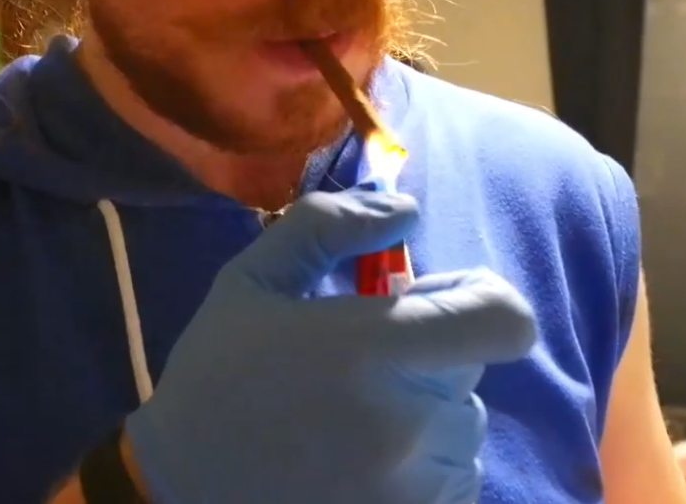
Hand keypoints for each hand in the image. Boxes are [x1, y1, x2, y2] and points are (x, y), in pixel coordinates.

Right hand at [124, 188, 535, 503]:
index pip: (501, 318)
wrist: (184, 496)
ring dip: (426, 408)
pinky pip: (454, 476)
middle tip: (361, 361)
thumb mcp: (253, 280)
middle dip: (429, 349)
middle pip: (472, 364)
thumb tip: (405, 210)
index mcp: (373, 350)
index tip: (438, 298)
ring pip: (463, 423)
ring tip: (351, 417)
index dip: (485, 298)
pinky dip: (421, 462)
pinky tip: (357, 463)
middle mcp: (414, 425)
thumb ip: (328, 227)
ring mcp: (422, 488)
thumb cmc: (218, 378)